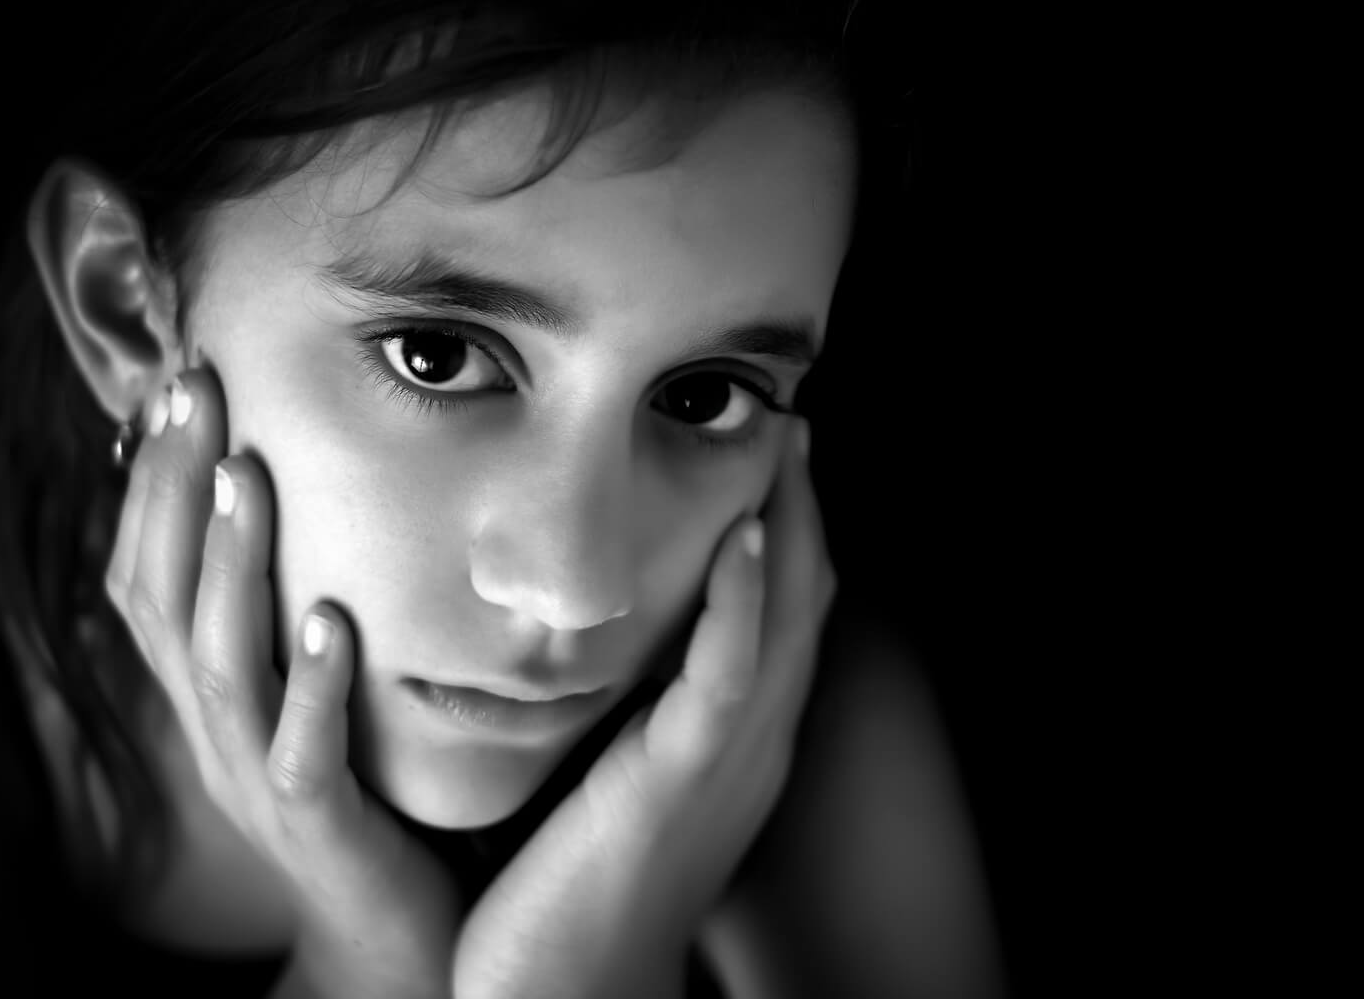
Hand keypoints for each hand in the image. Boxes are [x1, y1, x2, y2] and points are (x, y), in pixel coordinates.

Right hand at [105, 367, 459, 998]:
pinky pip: (305, 754)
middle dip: (179, 489)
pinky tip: (331, 622)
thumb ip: (285, 621)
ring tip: (250, 474)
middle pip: (166, 599)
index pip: (150, 576)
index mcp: (210, 696)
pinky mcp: (322, 825)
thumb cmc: (359, 795)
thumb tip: (278, 512)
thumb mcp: (306, 698)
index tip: (179, 387)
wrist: (385, 933)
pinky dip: (314, 685)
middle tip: (197, 389)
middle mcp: (216, 731)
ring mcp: (259, 779)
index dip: (156, 484)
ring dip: (232, 564)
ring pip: (222, 664)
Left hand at [453, 419, 835, 996]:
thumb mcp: (602, 783)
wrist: (560, 998)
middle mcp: (749, 746)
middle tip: (795, 422)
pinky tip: (749, 538)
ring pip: (784, 623)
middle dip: (803, 510)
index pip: (778, 621)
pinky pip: (728, 677)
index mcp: (728, 744)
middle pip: (802, 605)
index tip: (770, 460)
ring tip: (790, 445)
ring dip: (791, 528)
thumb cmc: (563, 894)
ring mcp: (725, 762)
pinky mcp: (682, 780)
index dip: (786, 538)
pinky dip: (745, 603)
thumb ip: (614, 713)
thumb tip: (579, 642)